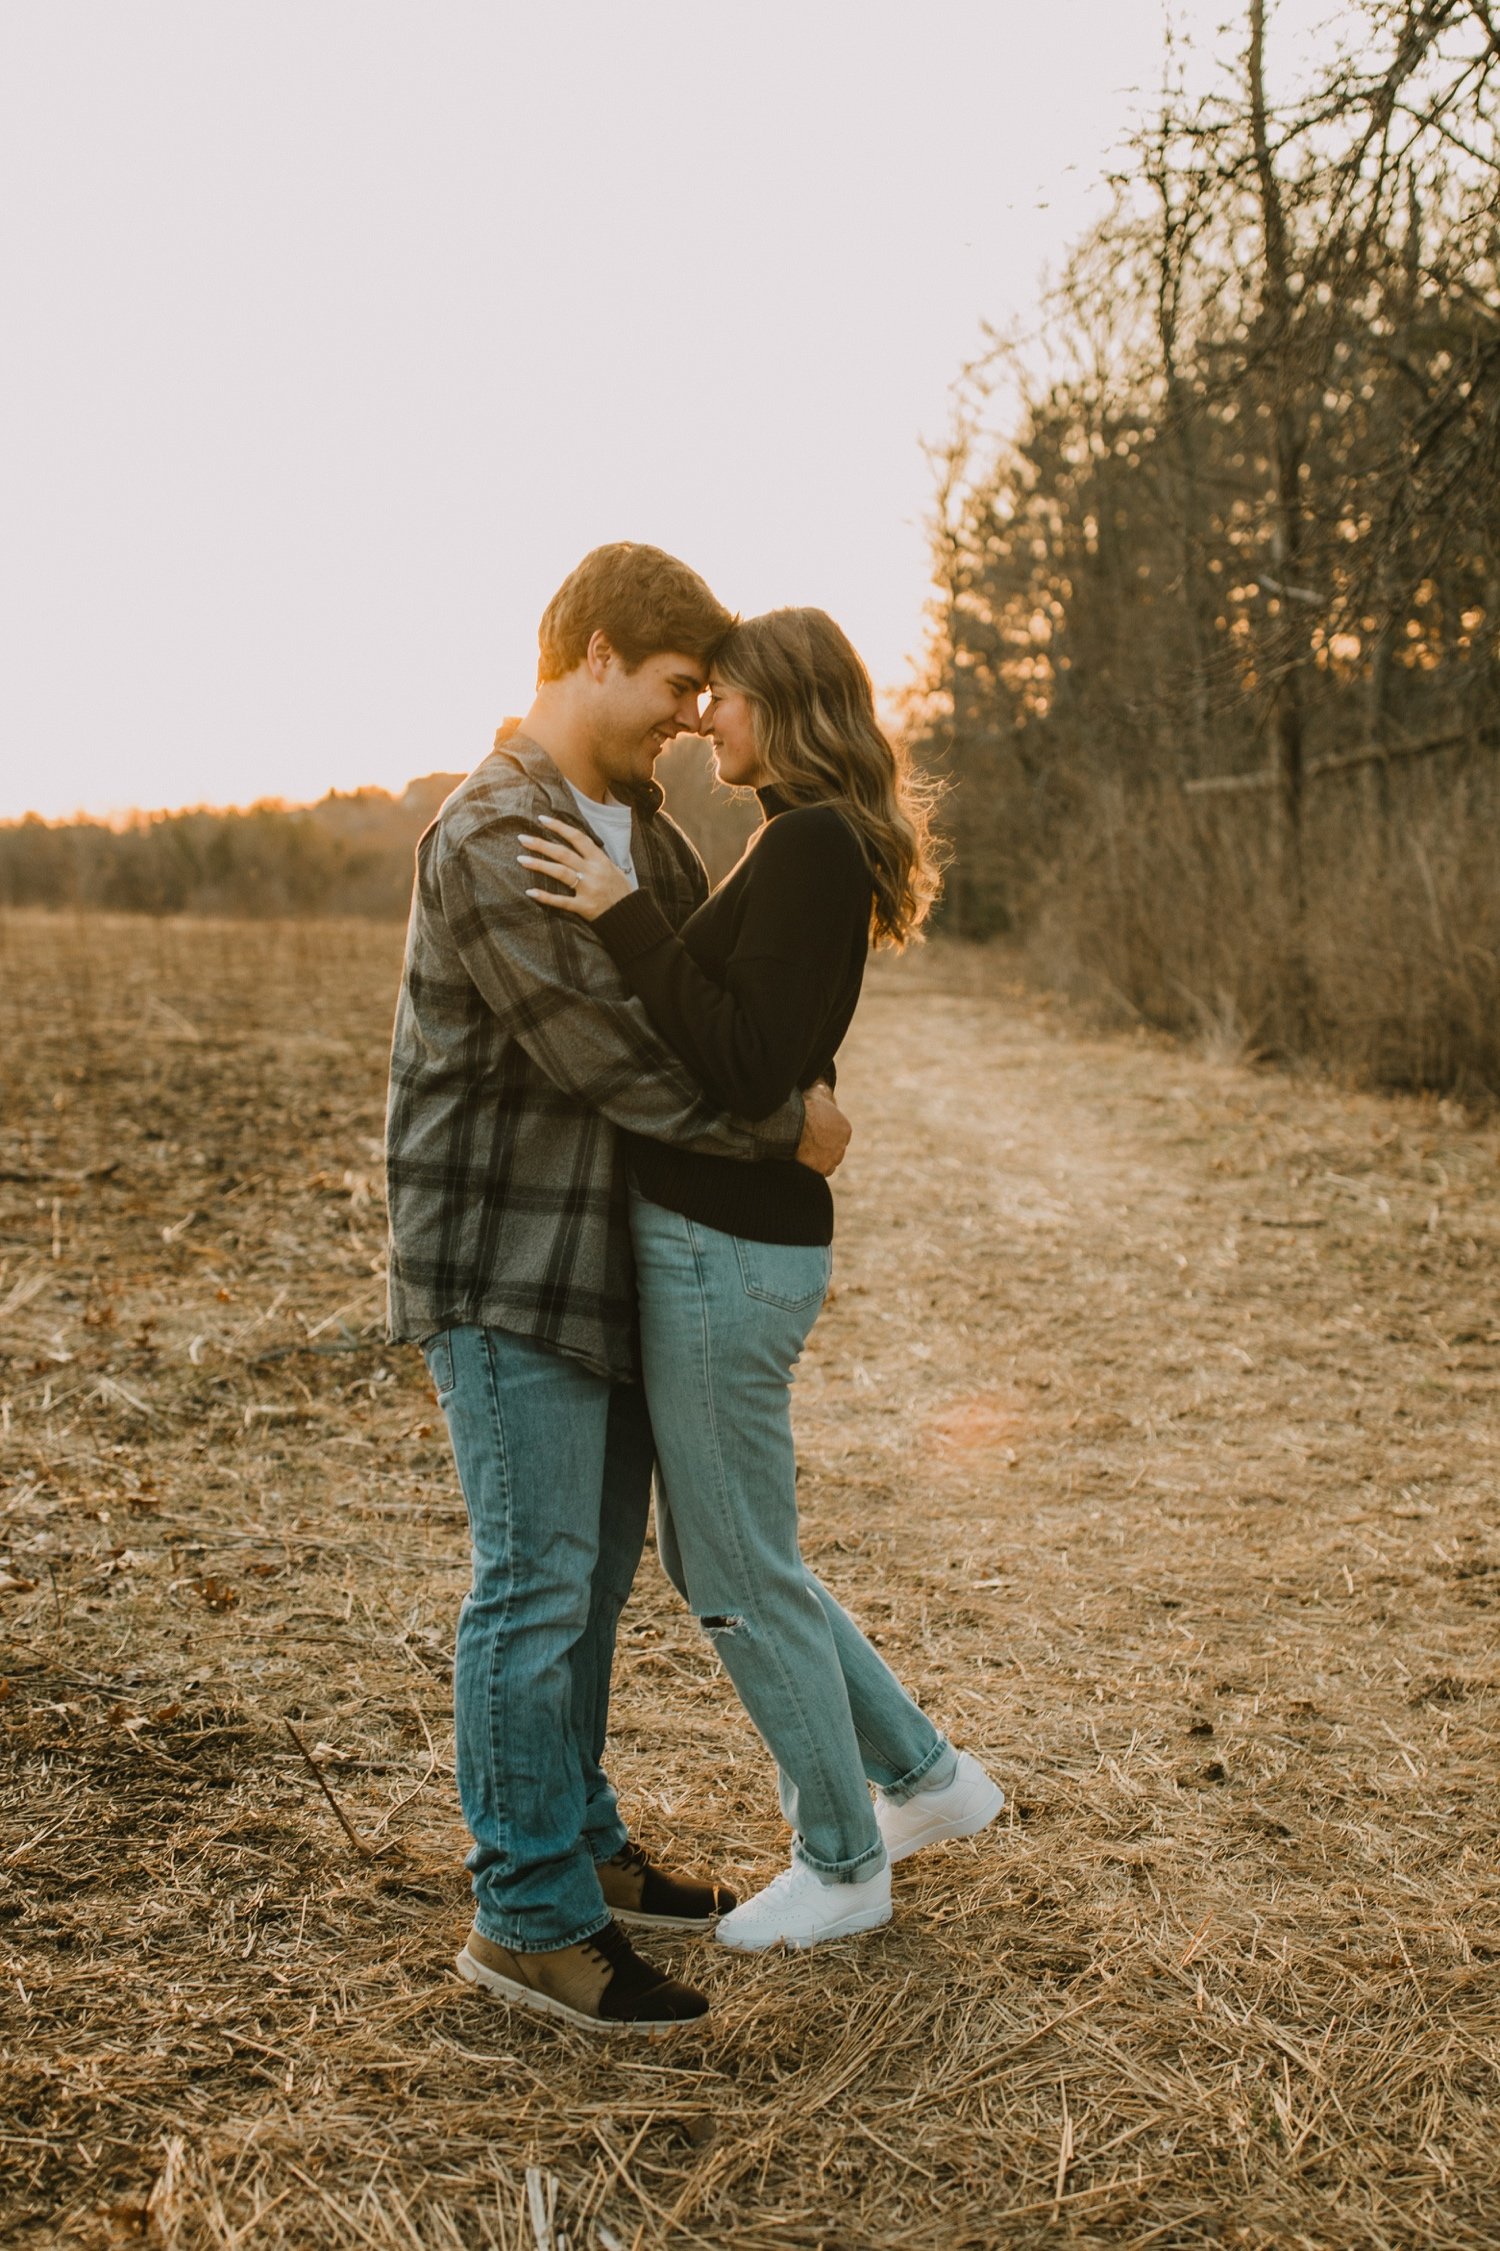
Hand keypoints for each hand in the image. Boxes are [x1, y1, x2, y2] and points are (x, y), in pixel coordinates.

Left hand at [519, 817, 633, 920]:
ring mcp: (588, 889)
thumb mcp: (613, 869)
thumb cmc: (621, 892)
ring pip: (560, 872)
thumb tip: (580, 845)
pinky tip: (530, 892)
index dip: (559, 827)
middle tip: (522, 838)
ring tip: (521, 859)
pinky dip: (545, 897)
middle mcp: (593, 871)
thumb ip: (596, 859)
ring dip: (539, 865)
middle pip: (563, 853)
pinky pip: (562, 901)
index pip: (577, 837)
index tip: (542, 819)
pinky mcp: (584, 907)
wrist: (631, 916)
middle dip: (541, 844)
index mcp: (600, 860)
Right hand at [795, 1081, 851, 1176]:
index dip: (826, 1133)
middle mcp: (842, 1146)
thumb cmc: (803, 1109)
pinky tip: (802, 1161)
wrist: (792, 1127)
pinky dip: (812, 1168)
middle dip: (824, 1147)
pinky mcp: (822, 1171)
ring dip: (819, 1159)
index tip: (816, 1132)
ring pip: (828, 1162)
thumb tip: (823, 1083)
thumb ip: (822, 1093)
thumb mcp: (815, 1095)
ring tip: (804, 1153)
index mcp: (845, 1128)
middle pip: (834, 1149)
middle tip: (808, 1142)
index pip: (839, 1134)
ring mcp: (832, 1160)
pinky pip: (819, 1172)